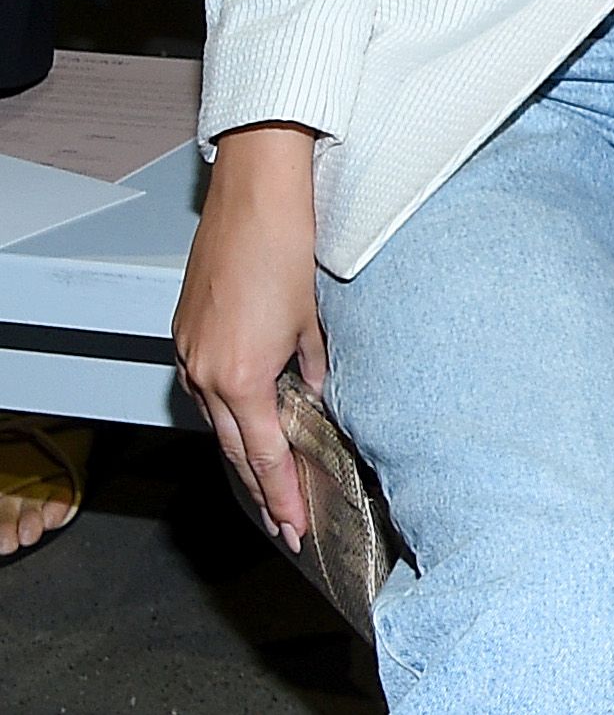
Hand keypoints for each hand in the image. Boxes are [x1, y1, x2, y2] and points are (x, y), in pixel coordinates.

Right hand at [175, 126, 328, 551]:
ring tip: (270, 488)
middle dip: (263, 492)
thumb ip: (314, 366)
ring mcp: (191, 355)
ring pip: (220, 421)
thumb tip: (316, 393)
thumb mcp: (314, 319)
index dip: (282, 495)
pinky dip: (231, 414)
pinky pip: (208, 389)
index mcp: (242, 378)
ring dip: (246, 455)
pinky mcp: (185, 335)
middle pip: (237, 450)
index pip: (266, 455)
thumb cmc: (290, 251)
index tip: (295, 527)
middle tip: (286, 525)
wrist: (255, 200)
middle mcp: (207, 374)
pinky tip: (248, 425)